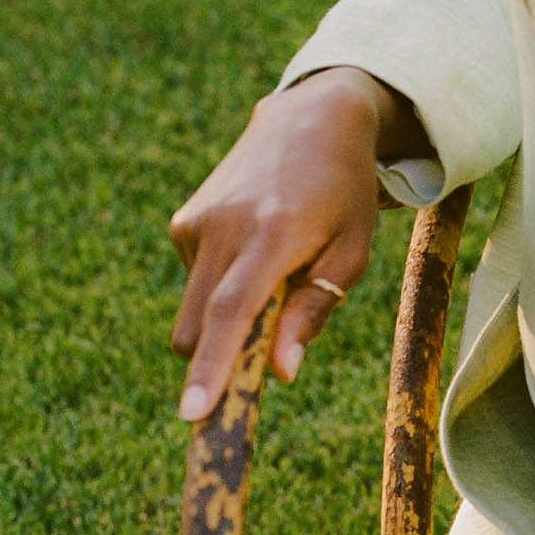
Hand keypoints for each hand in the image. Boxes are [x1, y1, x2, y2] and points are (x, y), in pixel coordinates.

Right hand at [168, 67, 403, 418]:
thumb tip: (280, 373)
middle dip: (218, 362)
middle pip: (200, 327)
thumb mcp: (352, 250)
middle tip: (262, 362)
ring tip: (277, 272)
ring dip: (228, 318)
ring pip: (195, 311)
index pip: (233, 312)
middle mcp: (225, 226)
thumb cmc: (343, 193)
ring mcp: (196, 221)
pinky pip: (196, 284)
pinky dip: (221, 288)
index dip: (212, 367)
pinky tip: (255, 249)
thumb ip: (314, 310)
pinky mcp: (182, 222)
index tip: (192, 414)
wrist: (310, 121)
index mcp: (273, 234)